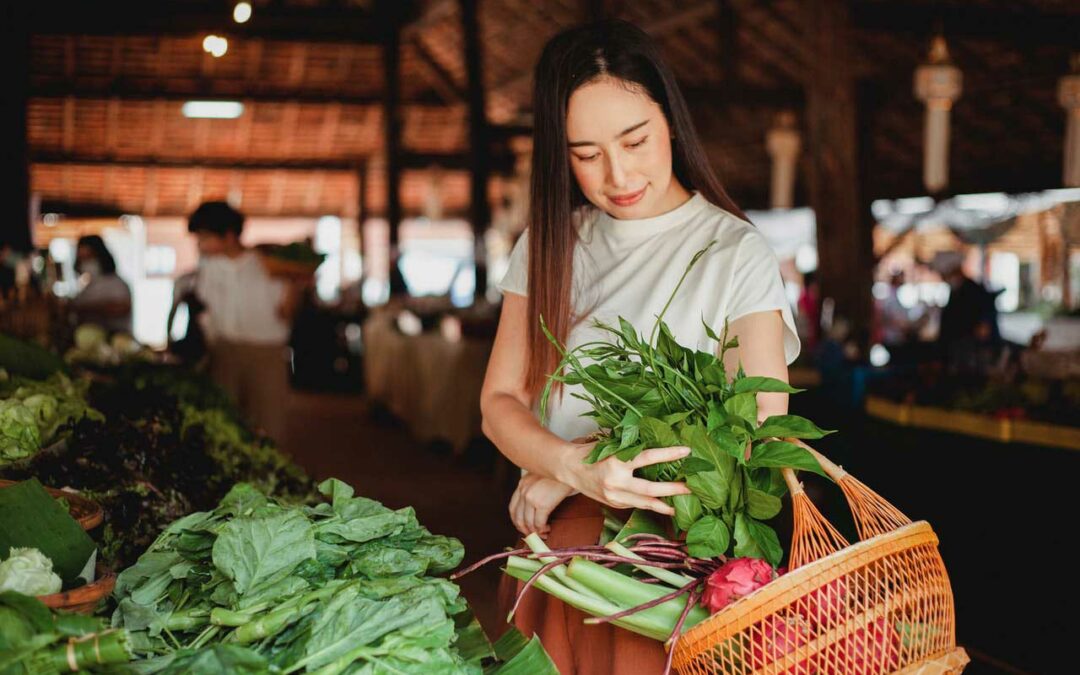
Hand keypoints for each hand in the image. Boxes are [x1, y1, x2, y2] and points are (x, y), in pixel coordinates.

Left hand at [509, 473, 576, 536]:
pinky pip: (539, 523)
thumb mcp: (542, 477)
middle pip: (518, 518)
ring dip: (535, 532)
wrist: (570, 467)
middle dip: (525, 530)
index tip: (524, 528)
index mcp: (522, 483)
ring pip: (528, 523)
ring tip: (543, 533)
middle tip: (533, 535)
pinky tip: (548, 529)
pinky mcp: (542, 504)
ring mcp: (531, 497)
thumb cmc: (560, 473)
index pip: (513, 507)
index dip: (517, 521)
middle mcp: (523, 490)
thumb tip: (536, 509)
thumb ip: (535, 489)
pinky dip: (542, 529)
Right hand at [560, 442, 691, 515]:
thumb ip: (630, 446)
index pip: (648, 458)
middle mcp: (616, 482)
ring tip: (680, 505)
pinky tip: (662, 504)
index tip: (687, 451)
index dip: (668, 454)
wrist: (569, 469)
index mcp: (616, 462)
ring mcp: (614, 497)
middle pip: (650, 489)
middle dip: (673, 489)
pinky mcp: (614, 504)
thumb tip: (657, 439)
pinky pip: (636, 505)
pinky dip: (649, 505)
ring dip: (664, 505)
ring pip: (645, 504)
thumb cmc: (591, 452)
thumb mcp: (610, 445)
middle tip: (690, 488)